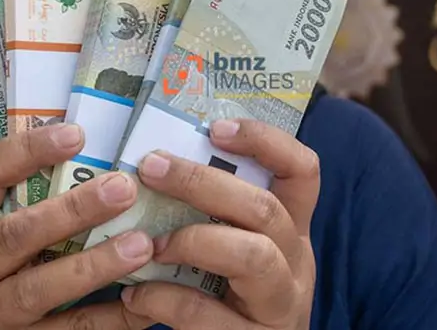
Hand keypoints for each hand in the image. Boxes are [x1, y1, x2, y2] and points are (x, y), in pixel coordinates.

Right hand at [0, 123, 154, 328]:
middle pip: (15, 237)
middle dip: (71, 211)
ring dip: (93, 267)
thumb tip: (85, 147)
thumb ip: (11, 196)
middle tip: (123, 187)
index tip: (76, 133)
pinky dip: (109, 319)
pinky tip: (145, 302)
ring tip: (141, 245)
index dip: (27, 151)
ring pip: (38, 291)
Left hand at [119, 119, 319, 329]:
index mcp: (292, 231)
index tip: (216, 126)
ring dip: (193, 240)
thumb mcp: (232, 253)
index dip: (266, 141)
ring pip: (253, 256)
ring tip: (150, 243)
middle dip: (204, 182)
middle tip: (152, 167)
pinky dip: (163, 299)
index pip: (302, 171)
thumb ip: (213, 216)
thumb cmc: (224, 303)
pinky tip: (134, 295)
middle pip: (265, 208)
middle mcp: (296, 265)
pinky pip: (207, 314)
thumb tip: (154, 161)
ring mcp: (280, 307)